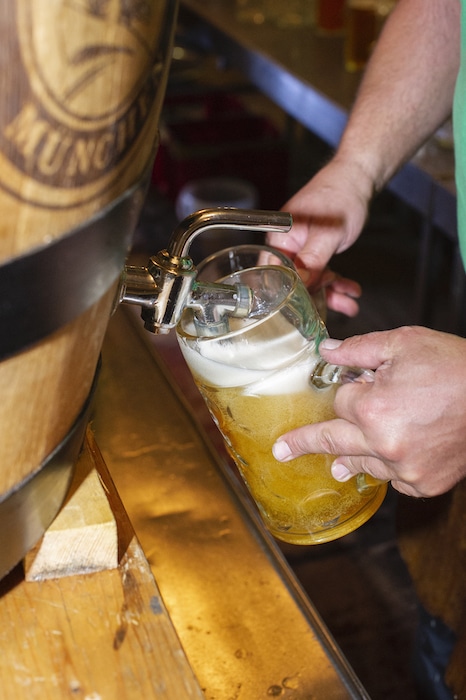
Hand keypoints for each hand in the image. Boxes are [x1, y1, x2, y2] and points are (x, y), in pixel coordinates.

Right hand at [267, 158, 371, 315]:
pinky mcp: (314, 250)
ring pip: (310, 280)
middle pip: (292, 282)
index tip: (300, 312)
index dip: (284, 296)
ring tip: (349, 305)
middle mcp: (286, 245)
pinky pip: (321, 272)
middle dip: (315, 298)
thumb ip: (313, 261)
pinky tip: (350, 291)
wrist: (358, 177)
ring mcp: (300, 248)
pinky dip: (336, 282)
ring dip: (330, 293)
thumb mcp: (328, 234)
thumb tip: (300, 285)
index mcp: (279, 238)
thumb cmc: (340, 196)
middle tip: (333, 310)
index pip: (272, 275)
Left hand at [272, 326, 465, 496]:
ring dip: (350, 458)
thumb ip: (359, 348)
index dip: (348, 392)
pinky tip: (395, 455)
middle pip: (333, 442)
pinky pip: (395, 480)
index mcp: (373, 408)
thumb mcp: (405, 343)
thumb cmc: (457, 367)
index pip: (339, 403)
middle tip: (283, 451)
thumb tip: (328, 352)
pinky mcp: (426, 483)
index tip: (355, 386)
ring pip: (364, 464)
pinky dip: (391, 467)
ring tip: (333, 464)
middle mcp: (384, 444)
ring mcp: (406, 469)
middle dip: (304, 444)